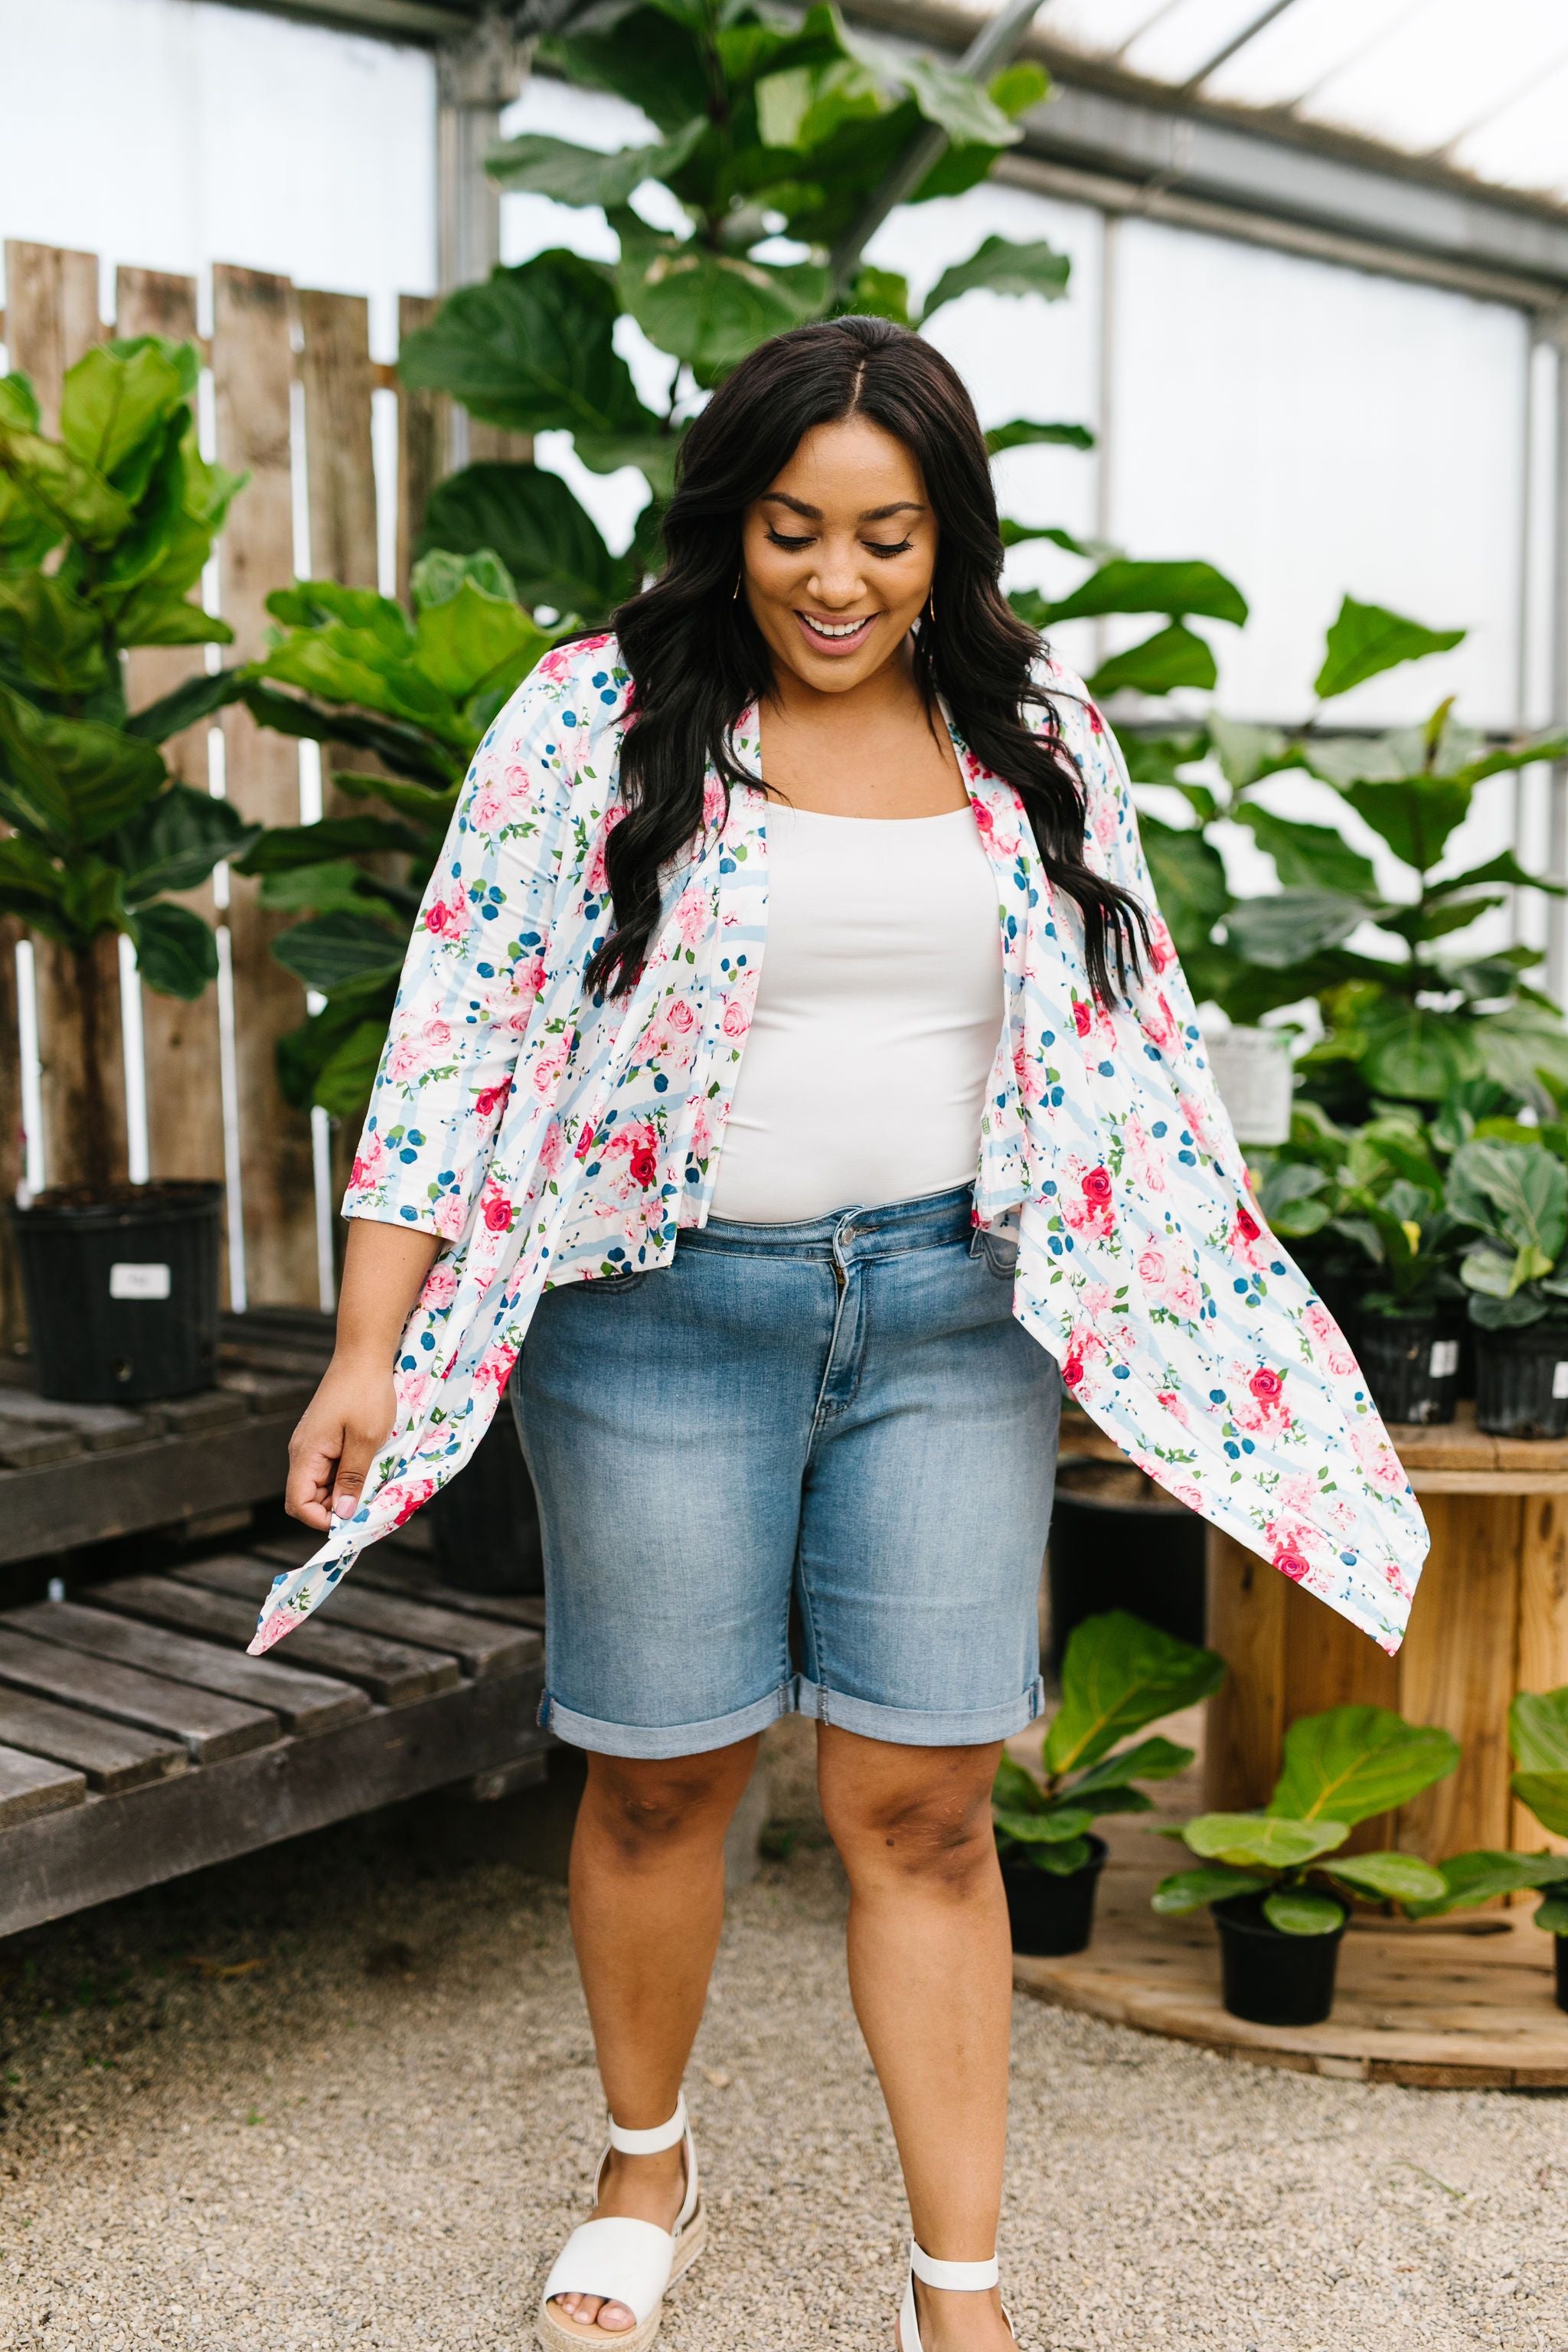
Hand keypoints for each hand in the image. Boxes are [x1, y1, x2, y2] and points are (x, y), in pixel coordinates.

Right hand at [286, 1356, 395, 1529]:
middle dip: (335, 1507)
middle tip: (369, 1502)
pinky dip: (347, 1474)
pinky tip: (369, 1467)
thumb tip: (342, 1514)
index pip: (298, 1503)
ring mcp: (312, 1444)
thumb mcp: (365, 1439)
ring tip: (373, 1482)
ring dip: (344, 1490)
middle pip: (308, 1497)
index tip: (353, 1517)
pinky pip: (330, 1467)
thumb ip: (352, 1477)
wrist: (363, 1355)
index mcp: (306, 1453)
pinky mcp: (324, 1438)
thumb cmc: (366, 1393)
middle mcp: (302, 1452)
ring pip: (321, 1484)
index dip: (322, 1519)